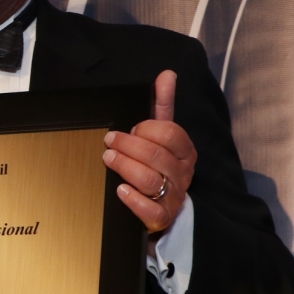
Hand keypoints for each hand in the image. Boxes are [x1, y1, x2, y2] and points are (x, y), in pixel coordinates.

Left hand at [103, 70, 195, 233]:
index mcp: (185, 151)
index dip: (147, 129)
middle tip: (109, 141)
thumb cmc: (159, 165)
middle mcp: (182, 174)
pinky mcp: (161, 218)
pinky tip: (120, 190)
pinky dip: (134, 200)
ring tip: (109, 158)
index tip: (130, 128)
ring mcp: (173, 197)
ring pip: (151, 180)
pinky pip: (151, 210)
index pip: (170, 134)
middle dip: (130, 145)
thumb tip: (167, 75)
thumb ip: (163, 105)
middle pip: (157, 155)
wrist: (162, 206)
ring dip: (126, 167)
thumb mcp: (161, 135)